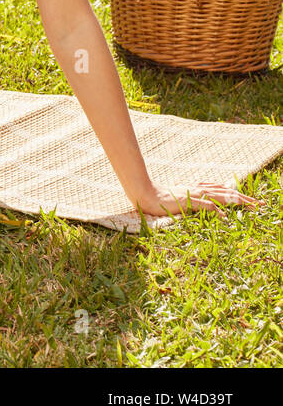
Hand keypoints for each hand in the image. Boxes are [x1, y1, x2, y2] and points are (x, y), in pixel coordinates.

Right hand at [134, 182, 261, 218]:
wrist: (145, 193)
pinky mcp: (187, 201)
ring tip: (251, 206)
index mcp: (197, 189)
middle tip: (260, 204)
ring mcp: (193, 195)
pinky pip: (205, 206)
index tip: (250, 200)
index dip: (237, 193)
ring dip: (237, 201)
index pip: (222, 189)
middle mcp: (198, 189)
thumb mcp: (180, 198)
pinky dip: (216, 210)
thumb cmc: (160, 198)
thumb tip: (202, 205)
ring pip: (220, 196)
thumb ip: (192, 200)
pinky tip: (226, 217)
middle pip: (226, 192)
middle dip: (244, 198)